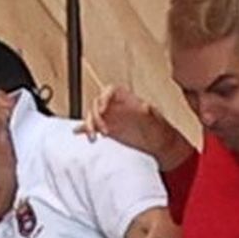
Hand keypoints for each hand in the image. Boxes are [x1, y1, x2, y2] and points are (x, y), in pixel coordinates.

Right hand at [77, 86, 193, 169]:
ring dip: (89, 126)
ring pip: (92, 116)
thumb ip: (149, 113)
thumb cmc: (160, 132)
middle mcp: (118, 107)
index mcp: (128, 100)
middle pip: (98, 104)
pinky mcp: (108, 129)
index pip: (110, 91)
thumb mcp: (156, 121)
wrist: (160, 147)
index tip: (101, 111)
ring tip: (93, 139)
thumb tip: (144, 106)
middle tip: (103, 132)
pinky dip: (84, 129)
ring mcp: (112, 118)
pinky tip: (78, 132)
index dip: (103, 98)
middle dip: (96, 117)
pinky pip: (93, 126)